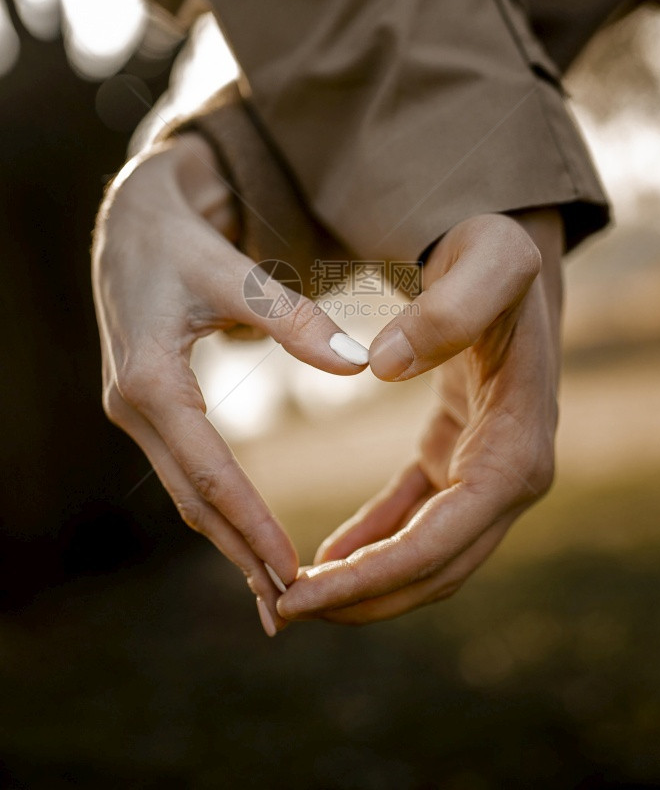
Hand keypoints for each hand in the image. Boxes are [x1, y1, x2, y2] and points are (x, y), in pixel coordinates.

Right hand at [92, 132, 367, 633]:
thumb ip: (293, 319)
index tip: (291, 571)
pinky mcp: (148, 405)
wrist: (130, 221)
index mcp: (152, 379)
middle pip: (193, 497)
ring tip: (271, 590)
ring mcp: (133, 409)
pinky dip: (217, 505)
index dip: (251, 524)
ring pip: (186, 490)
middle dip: (238, 553)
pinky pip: (185, 468)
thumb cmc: (183, 240)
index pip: (210, 472)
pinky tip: (246, 532)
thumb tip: (357, 361)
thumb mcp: (234, 274)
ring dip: (226, 538)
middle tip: (285, 610)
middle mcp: (132, 405)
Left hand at [277, 210, 562, 623]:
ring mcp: (489, 472)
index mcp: (517, 448)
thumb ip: (447, 309)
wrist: (509, 260)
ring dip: (365, 584)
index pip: (444, 540)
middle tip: (282, 610)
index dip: (375, 576)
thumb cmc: (500, 256)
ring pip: (428, 557)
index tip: (305, 591)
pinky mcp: (461, 460)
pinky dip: (375, 545)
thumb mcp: (487, 260)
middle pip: (437, 568)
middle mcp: (513, 475)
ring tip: (294, 594)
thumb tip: (380, 368)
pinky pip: (417, 520)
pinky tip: (329, 558)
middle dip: (362, 599)